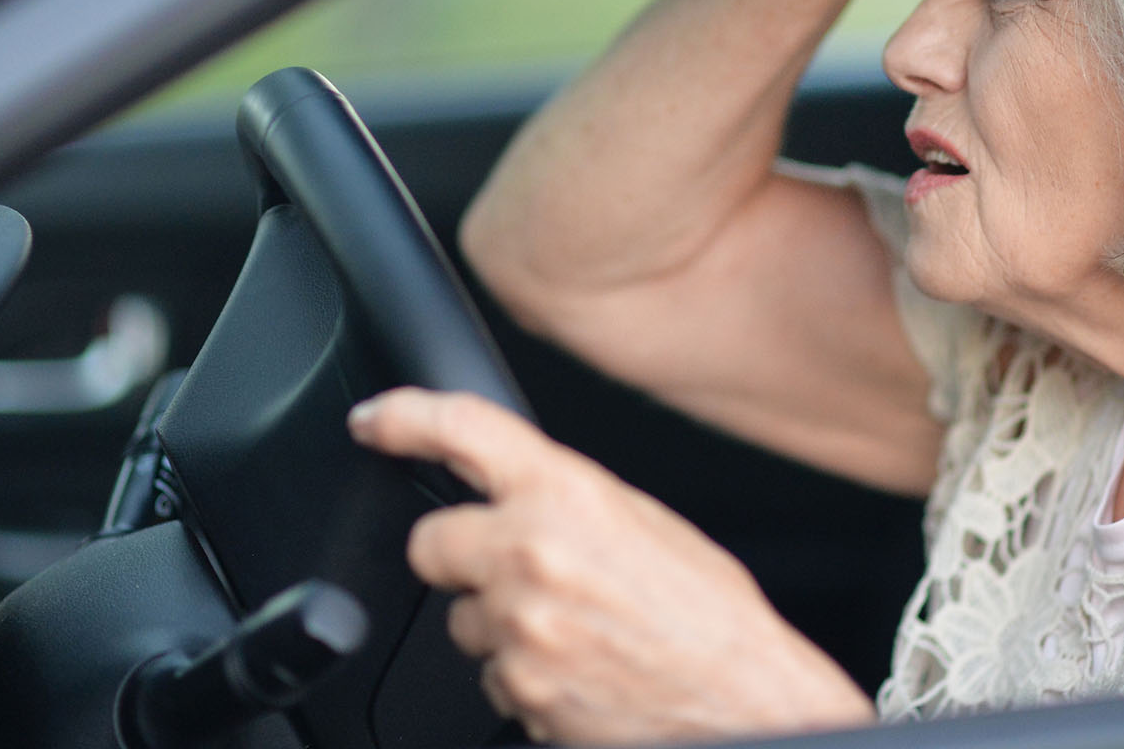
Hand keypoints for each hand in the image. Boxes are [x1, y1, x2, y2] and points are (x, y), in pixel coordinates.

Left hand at [348, 388, 874, 744]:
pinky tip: (580, 671)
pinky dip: (525, 677)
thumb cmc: (713, 620)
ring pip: (462, 620)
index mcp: (570, 496)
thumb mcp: (649, 525)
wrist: (748, 706)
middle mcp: (532, 555)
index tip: (375, 421)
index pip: (463, 430)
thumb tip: (523, 496)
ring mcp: (519, 630)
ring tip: (575, 632)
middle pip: (430, 543)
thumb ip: (571, 501)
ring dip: (501, 625)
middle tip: (511, 569)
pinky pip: (492, 677)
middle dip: (458, 556)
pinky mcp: (518, 691)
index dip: (404, 418)